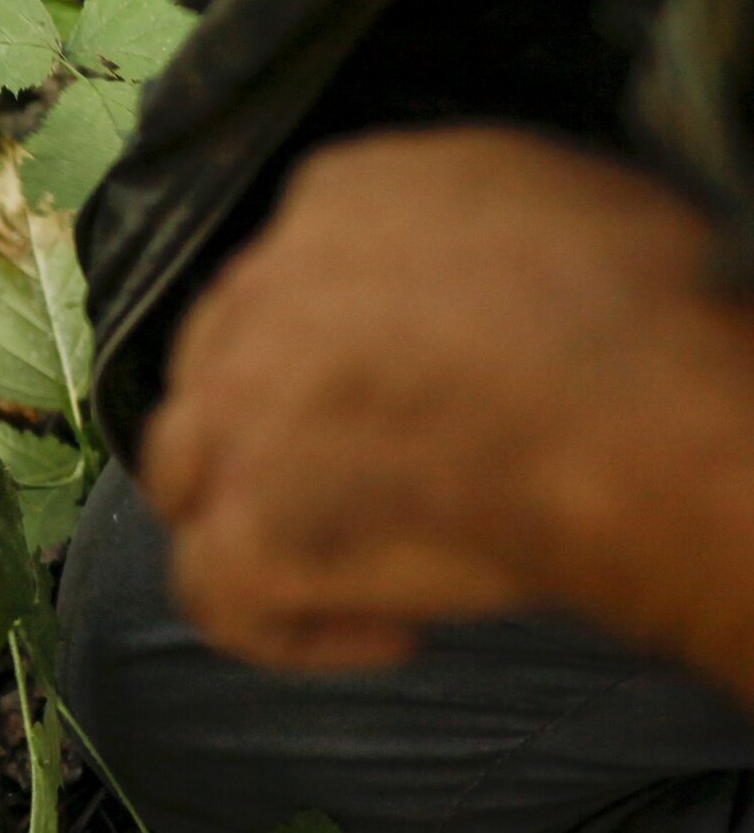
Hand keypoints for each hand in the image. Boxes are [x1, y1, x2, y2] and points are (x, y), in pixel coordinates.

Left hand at [142, 126, 753, 680]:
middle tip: (370, 479)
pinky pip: (219, 591)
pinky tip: (386, 637)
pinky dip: (289, 630)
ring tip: (349, 556)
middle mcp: (261, 293)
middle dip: (276, 426)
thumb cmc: (646, 315)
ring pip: (186, 468)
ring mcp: (233, 412)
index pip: (295, 268)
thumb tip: (497, 275)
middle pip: (222, 366)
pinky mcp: (244, 525)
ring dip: (252, 515)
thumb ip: (483, 230)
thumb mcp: (568, 199)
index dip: (336, 343)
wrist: (638, 414)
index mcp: (344, 195)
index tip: (403, 389)